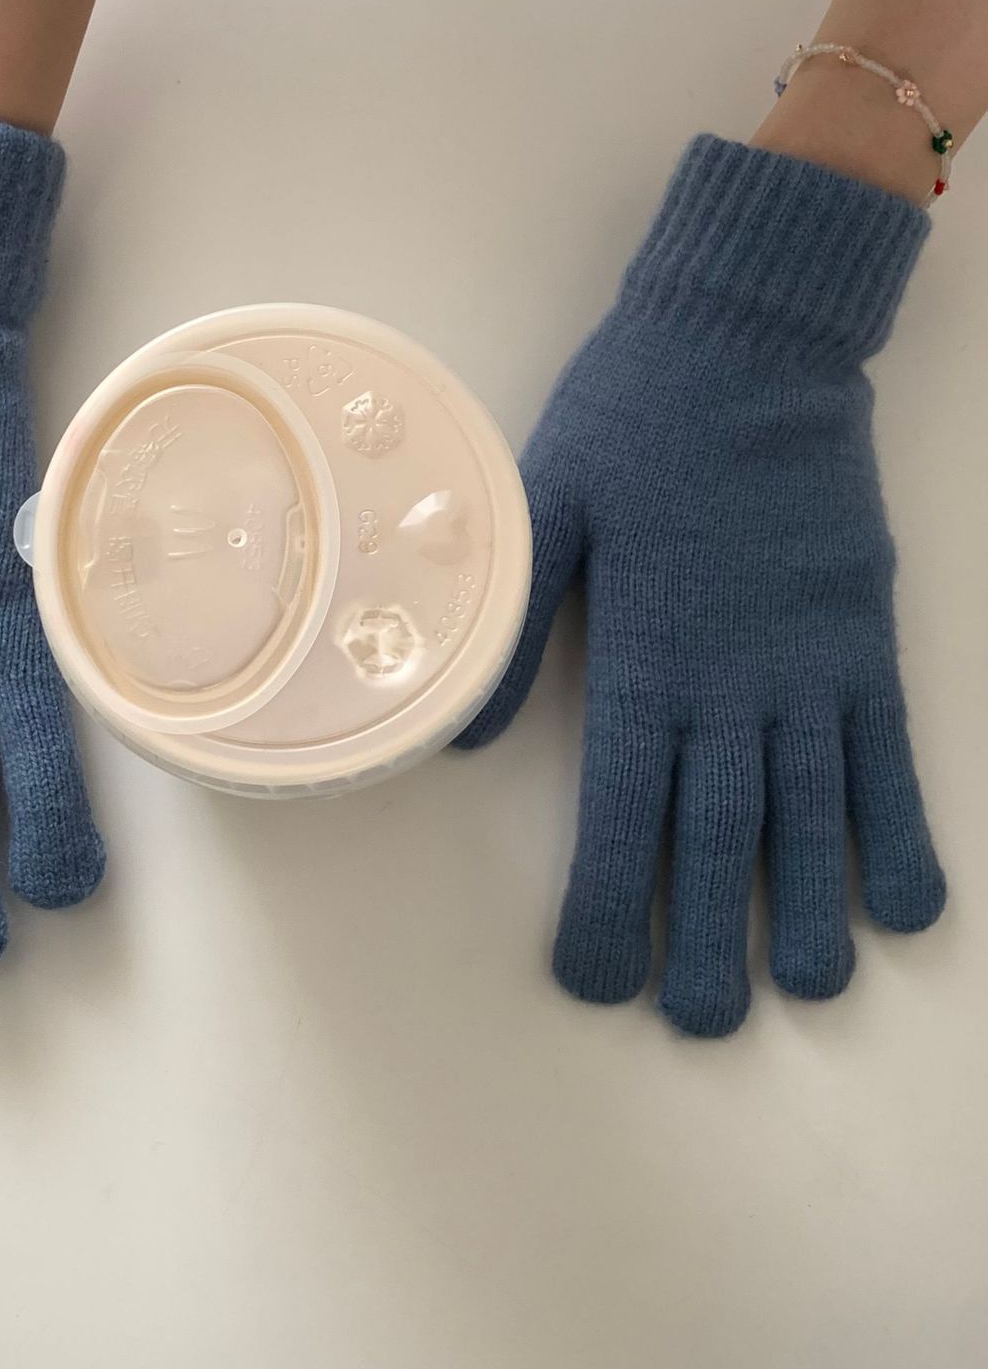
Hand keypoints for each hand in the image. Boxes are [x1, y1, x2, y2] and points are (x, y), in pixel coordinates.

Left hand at [459, 137, 945, 1035]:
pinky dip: (901, 832)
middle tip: (700, 1025)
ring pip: (811, 814)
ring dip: (808, 911)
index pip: (620, 810)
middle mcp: (731, 681)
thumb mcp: (545, 511)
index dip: (607, 903)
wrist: (750, 342)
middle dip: (705, 938)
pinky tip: (906, 907)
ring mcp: (809, 667)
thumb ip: (513, 634)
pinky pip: (890, 756)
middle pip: (719, 836)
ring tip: (805, 991)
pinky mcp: (865, 641)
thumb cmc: (634, 419)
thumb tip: (462, 742)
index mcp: (642, 655)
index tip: (597, 981)